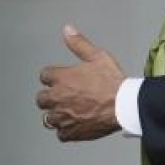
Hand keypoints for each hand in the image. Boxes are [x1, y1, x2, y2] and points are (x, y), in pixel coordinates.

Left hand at [36, 25, 123, 140]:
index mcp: (61, 78)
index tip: (61, 78)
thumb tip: (67, 30)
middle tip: (63, 95)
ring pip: (48, 118)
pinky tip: (75, 125)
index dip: (53, 76)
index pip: (44, 75)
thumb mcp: (98, 56)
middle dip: (50, 96)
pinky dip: (66, 130)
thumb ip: (79, 44)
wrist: (124, 104)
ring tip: (67, 112)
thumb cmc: (112, 81)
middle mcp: (57, 98)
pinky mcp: (71, 132)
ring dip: (55, 114)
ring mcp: (62, 117)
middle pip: (41, 99)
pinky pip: (61, 134)